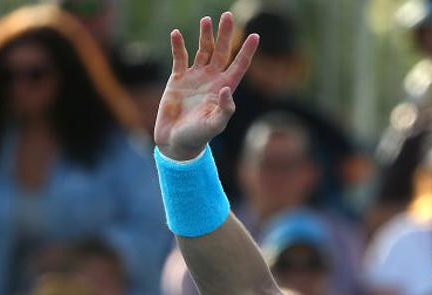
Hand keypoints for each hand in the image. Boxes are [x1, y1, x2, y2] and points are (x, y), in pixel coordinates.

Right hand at [154, 12, 258, 160]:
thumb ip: (224, 109)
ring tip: (206, 19)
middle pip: (222, 52)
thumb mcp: (215, 125)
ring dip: (204, 36)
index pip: (239, 65)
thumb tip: (227, 89)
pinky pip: (179, 58)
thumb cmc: (198, 137)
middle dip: (225, 34)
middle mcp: (212, 80)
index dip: (247, 51)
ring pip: (202, 51)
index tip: (256, 35)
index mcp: (225, 88)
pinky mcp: (178, 79)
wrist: (176, 142)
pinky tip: (176, 34)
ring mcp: (195, 78)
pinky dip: (178, 46)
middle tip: (227, 15)